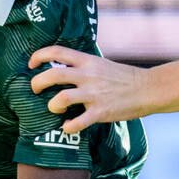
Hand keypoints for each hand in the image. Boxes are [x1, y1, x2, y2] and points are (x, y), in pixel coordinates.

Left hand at [27, 46, 154, 134]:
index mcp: (87, 61)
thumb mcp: (101, 64)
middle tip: (36, 90)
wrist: (148, 89)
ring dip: (52, 106)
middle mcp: (88, 75)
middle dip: (37, 83)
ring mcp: (94, 94)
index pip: (57, 51)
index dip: (39, 56)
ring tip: (54, 108)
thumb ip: (82, 66)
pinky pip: (78, 122)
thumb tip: (61, 68)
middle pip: (52, 75)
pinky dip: (68, 127)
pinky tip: (67, 127)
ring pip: (61, 98)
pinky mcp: (101, 112)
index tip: (31, 64)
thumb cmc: (123, 78)